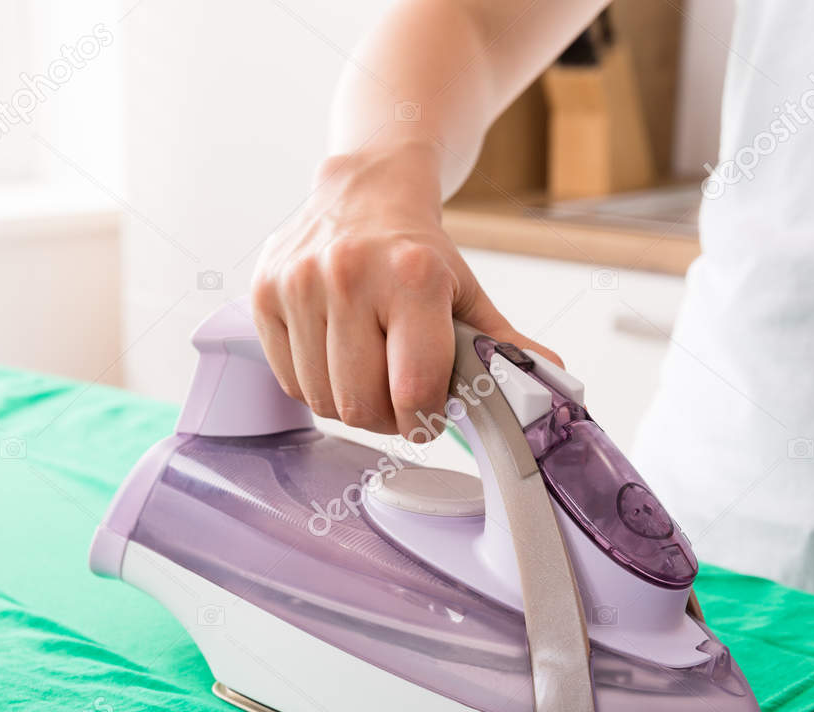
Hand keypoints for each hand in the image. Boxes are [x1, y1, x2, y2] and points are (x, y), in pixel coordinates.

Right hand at [250, 142, 561, 438]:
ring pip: (320, 399)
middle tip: (399, 398)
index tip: (428, 414)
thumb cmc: (416, 251)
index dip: (423, 418)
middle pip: (360, 404)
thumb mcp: (467, 292)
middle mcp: (348, 275)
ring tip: (368, 373)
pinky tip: (335, 355)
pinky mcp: (264, 294)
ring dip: (348, 403)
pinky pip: (287, 380)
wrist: (363, 191)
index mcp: (412, 275)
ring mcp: (299, 283)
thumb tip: (550, 381)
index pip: (413, 388)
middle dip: (386, 417)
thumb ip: (503, 346)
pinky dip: (314, 382)